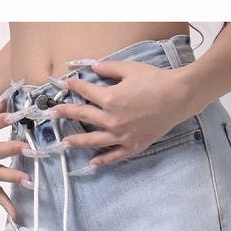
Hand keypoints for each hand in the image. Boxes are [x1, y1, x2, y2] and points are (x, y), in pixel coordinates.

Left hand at [49, 59, 194, 166]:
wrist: (178, 97)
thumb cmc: (155, 80)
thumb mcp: (130, 69)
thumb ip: (108, 69)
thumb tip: (92, 67)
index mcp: (109, 99)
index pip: (86, 92)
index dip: (74, 86)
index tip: (64, 84)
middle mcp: (112, 120)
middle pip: (84, 115)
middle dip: (67, 112)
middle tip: (53, 113)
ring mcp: (121, 136)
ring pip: (94, 140)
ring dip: (78, 140)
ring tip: (65, 142)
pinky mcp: (133, 146)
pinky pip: (114, 156)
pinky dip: (103, 160)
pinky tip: (92, 163)